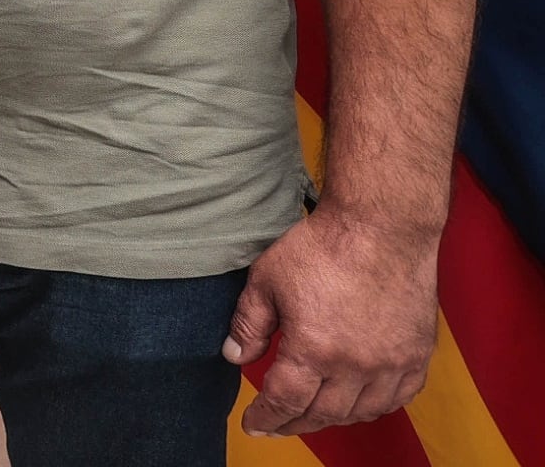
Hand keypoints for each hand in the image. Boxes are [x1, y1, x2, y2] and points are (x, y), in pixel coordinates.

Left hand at [224, 208, 438, 435]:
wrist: (382, 227)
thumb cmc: (322, 247)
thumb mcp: (267, 280)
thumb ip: (249, 324)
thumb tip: (233, 356)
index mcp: (314, 350)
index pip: (285, 401)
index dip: (266, 417)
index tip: (254, 424)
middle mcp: (356, 365)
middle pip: (322, 414)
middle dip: (294, 423)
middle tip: (277, 424)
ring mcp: (392, 363)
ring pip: (360, 412)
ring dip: (333, 418)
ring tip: (312, 415)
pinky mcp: (417, 354)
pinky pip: (397, 398)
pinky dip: (374, 407)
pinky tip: (357, 402)